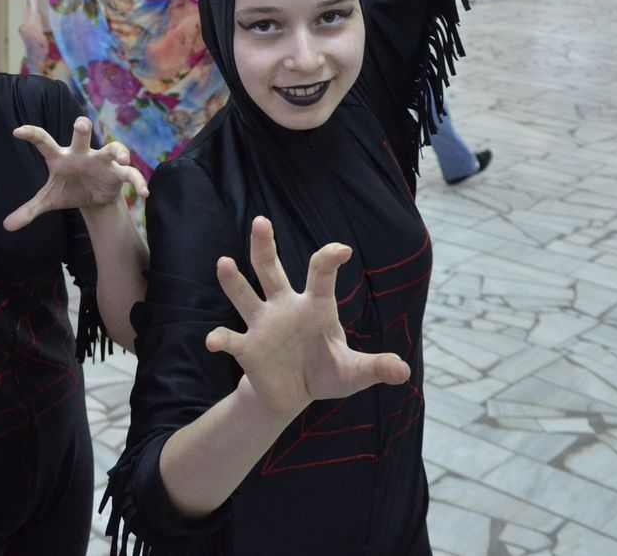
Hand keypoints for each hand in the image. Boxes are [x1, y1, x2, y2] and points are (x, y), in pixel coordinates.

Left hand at [4, 116, 147, 230]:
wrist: (92, 197)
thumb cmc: (68, 189)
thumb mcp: (49, 200)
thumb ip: (29, 210)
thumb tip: (6, 226)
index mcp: (61, 157)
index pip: (44, 142)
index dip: (32, 134)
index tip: (16, 131)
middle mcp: (82, 154)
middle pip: (82, 137)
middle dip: (83, 129)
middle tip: (81, 124)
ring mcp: (101, 161)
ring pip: (112, 148)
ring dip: (118, 151)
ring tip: (122, 158)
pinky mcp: (118, 173)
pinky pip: (130, 174)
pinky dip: (138, 181)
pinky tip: (144, 193)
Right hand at [208, 217, 409, 419]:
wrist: (292, 395)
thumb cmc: (325, 372)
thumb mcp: (352, 373)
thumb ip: (375, 368)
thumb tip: (402, 371)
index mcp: (314, 306)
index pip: (321, 275)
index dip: (330, 259)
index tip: (341, 250)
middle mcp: (284, 307)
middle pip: (271, 269)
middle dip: (265, 246)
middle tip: (261, 221)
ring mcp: (262, 324)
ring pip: (245, 295)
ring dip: (234, 281)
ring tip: (224, 263)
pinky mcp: (247, 347)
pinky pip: (231, 338)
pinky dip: (221, 339)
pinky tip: (213, 341)